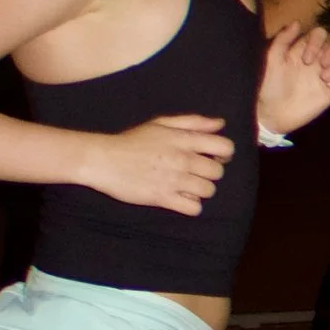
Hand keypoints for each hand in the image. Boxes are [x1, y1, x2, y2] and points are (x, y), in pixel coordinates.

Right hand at [84, 114, 233, 213]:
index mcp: (184, 139)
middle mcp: (183, 159)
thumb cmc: (133, 140)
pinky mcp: (163, 198)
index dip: (224, 153)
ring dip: (201, 190)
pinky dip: (191, 205)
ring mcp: (174, 180)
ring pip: (208, 190)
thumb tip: (220, 124)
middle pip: (218, 172)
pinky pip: (193, 207)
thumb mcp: (161, 123)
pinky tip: (181, 198)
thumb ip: (193, 122)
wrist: (104, 159)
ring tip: (188, 186)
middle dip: (211, 173)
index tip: (214, 156)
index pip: (224, 147)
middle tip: (197, 172)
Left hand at [258, 23, 329, 136]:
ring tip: (326, 78)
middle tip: (322, 65)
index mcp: (305, 48)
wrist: (275, 114)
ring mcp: (329, 72)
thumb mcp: (273, 61)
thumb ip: (283, 40)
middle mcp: (319, 57)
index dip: (317, 42)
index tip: (306, 60)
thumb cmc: (271, 86)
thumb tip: (297, 22)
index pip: (321, 33)